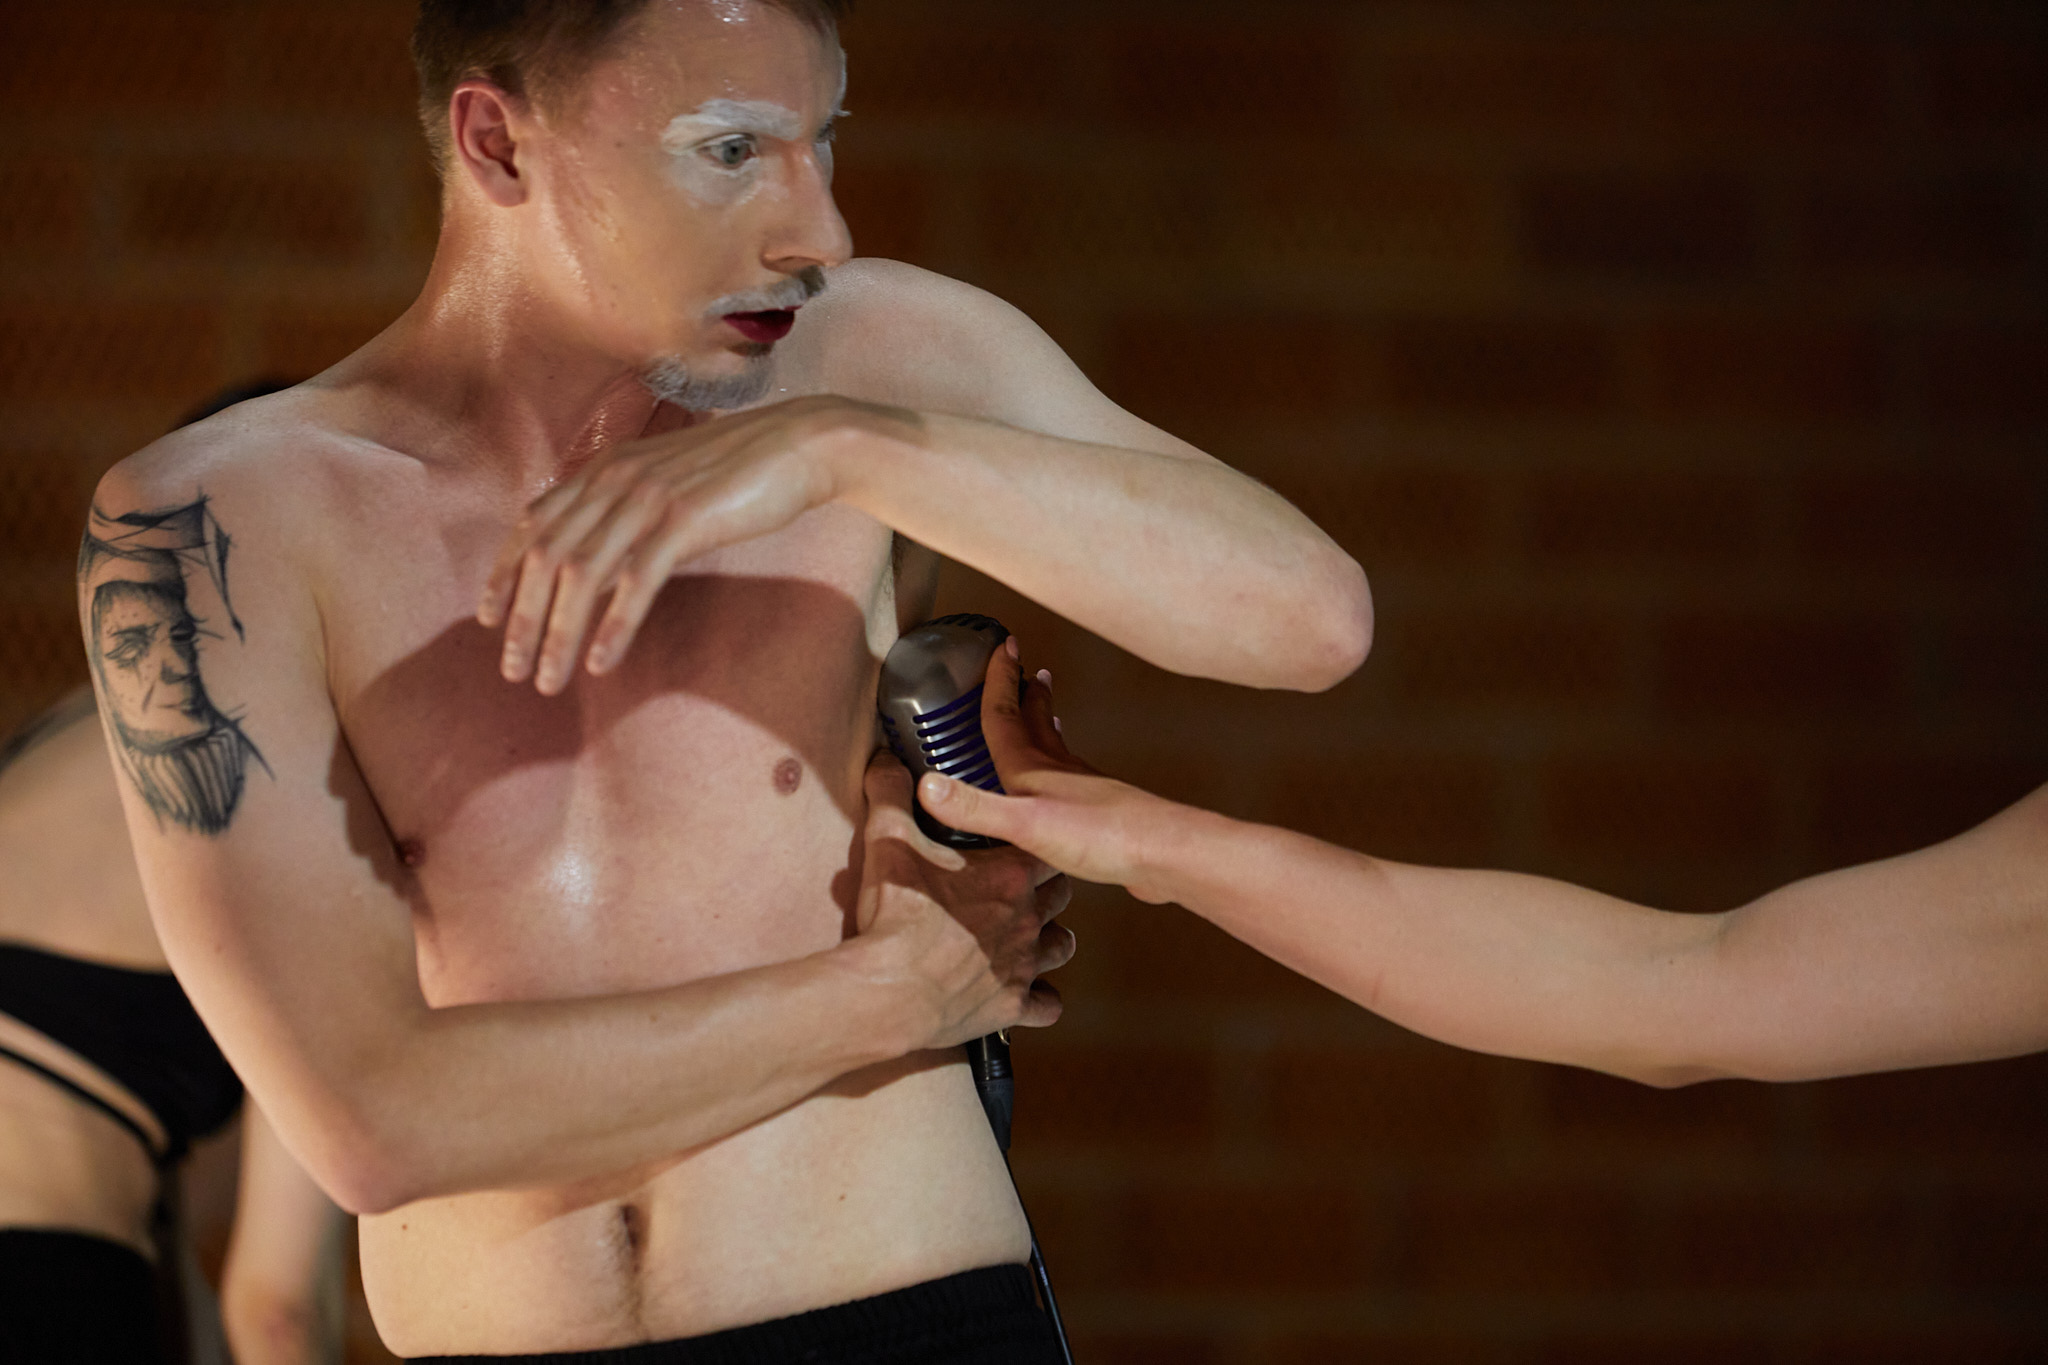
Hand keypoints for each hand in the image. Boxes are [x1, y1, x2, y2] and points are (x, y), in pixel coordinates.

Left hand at [477, 395, 920, 694]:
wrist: (800, 446)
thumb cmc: (738, 472)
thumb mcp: (666, 484)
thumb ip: (625, 513)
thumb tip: (597, 566)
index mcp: (605, 468)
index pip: (533, 524)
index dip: (504, 574)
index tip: (489, 619)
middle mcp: (615, 479)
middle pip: (548, 557)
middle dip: (523, 621)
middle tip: (512, 671)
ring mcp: (649, 498)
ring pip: (583, 574)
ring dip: (559, 634)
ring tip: (549, 680)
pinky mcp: (685, 520)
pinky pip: (637, 581)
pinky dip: (614, 625)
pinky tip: (602, 662)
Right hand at [855, 751, 1073, 1048]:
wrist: (891, 992)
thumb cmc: (896, 917)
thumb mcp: (890, 841)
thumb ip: (891, 795)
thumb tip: (886, 761)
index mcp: (1009, 876)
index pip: (1046, 852)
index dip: (1039, 847)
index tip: (1026, 845)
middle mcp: (1026, 918)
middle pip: (1060, 897)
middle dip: (1047, 891)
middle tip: (1025, 889)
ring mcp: (1023, 965)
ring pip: (1060, 947)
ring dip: (1050, 940)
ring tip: (1033, 938)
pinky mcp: (1012, 1006)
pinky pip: (1046, 1005)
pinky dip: (1041, 999)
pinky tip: (1030, 995)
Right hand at [919, 642, 1176, 902]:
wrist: (1165, 856)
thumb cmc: (1102, 838)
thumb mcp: (1026, 826)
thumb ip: (975, 808)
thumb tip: (925, 787)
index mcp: (1032, 770)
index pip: (1006, 715)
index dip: (1000, 681)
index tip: (1002, 645)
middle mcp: (1058, 773)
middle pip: (1036, 723)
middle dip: (1027, 694)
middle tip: (1026, 667)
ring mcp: (1083, 793)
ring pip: (1056, 750)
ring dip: (1046, 726)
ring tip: (1046, 713)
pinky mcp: (1100, 818)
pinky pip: (1072, 784)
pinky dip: (1061, 772)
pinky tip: (1065, 789)